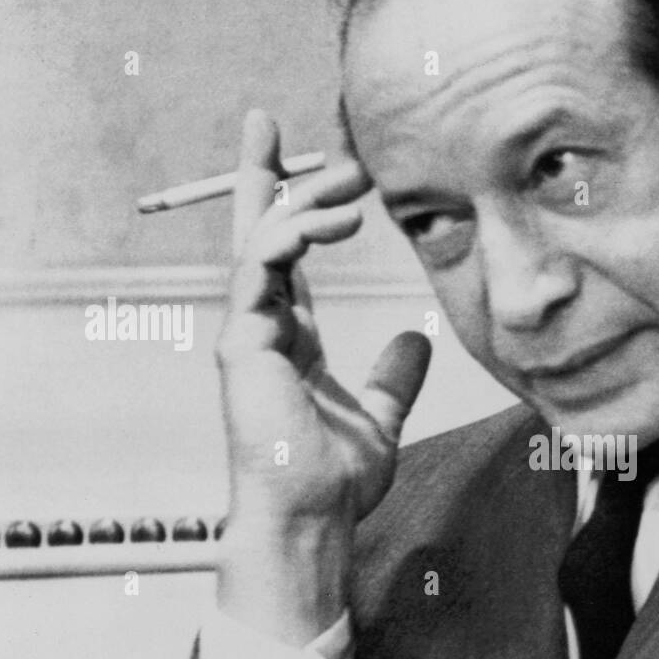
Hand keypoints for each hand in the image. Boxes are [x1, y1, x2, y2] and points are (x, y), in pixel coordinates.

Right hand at [215, 110, 431, 641]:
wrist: (313, 519)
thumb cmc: (336, 479)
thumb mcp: (380, 416)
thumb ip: (393, 376)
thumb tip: (415, 340)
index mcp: (288, 334)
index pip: (282, 252)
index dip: (285, 200)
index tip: (290, 147)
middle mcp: (260, 324)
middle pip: (258, 230)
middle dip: (275, 176)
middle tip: (320, 139)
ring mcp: (247, 331)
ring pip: (262, 239)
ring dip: (303, 200)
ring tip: (354, 181)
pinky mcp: (242, 343)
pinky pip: (259, 269)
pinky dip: (289, 236)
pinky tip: (331, 223)